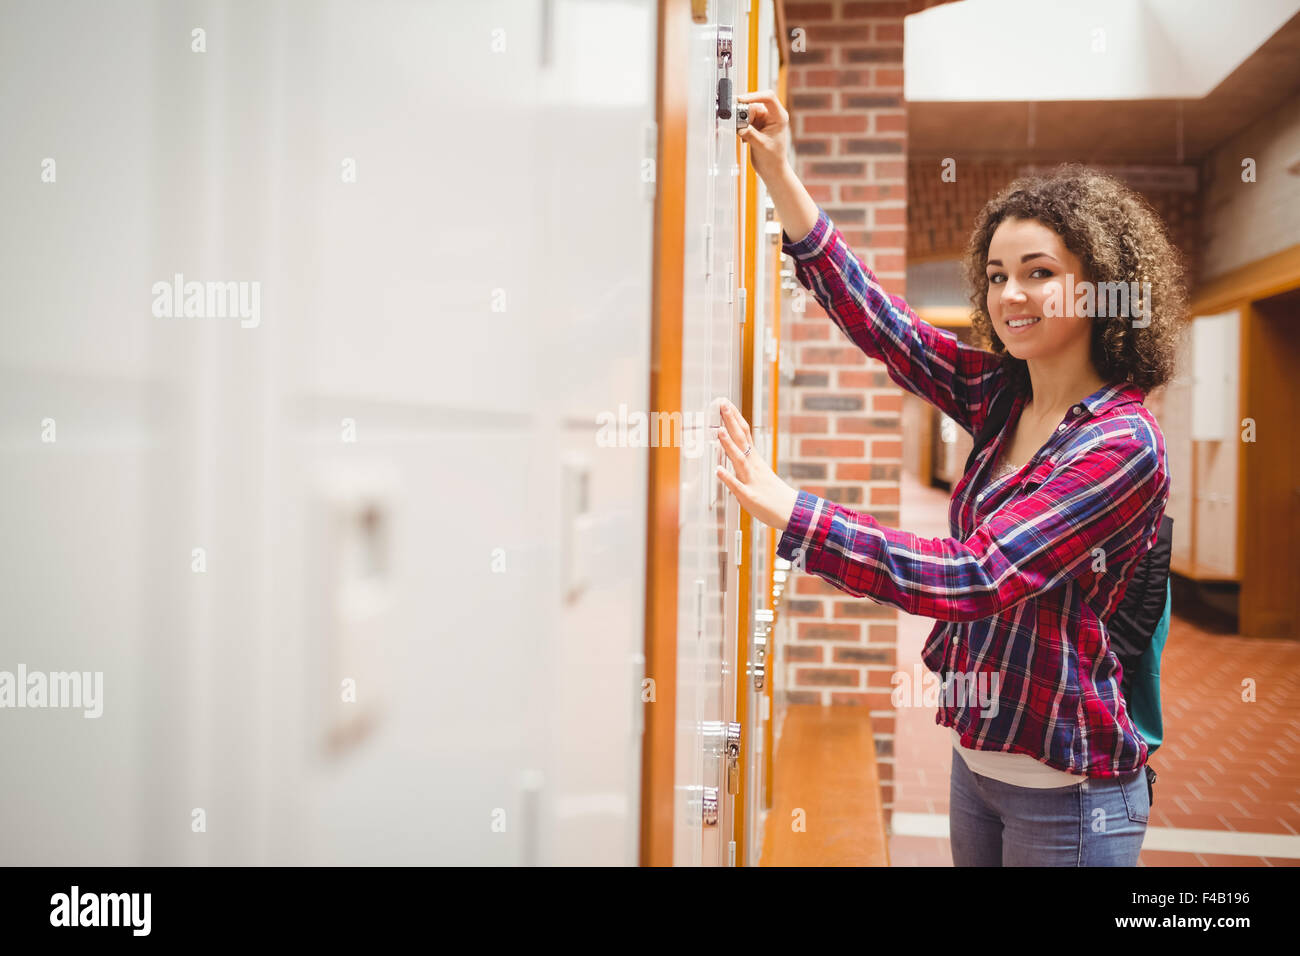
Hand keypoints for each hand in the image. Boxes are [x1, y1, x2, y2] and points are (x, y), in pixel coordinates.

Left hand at [713, 398, 799, 533]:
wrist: (790, 512)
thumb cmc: (773, 494)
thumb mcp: (759, 473)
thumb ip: (745, 462)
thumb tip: (733, 451)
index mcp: (755, 460)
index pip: (744, 434)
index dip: (734, 418)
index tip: (726, 404)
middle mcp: (753, 466)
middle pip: (741, 440)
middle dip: (731, 422)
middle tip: (722, 405)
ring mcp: (751, 480)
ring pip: (739, 460)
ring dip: (729, 445)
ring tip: (719, 431)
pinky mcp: (749, 496)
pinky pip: (737, 486)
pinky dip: (728, 478)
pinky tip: (718, 470)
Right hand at [736, 90, 790, 185]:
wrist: (772, 169)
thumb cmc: (772, 159)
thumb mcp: (760, 145)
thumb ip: (749, 133)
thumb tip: (738, 125)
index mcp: (779, 117)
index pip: (768, 98)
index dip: (754, 96)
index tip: (741, 101)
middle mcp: (772, 116)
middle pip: (754, 104)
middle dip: (744, 113)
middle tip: (738, 124)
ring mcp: (764, 120)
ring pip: (748, 112)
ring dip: (742, 122)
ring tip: (743, 136)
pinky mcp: (756, 125)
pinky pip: (745, 120)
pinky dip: (741, 127)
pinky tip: (744, 138)